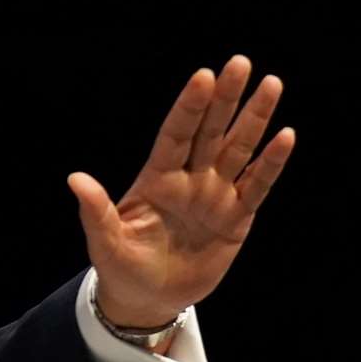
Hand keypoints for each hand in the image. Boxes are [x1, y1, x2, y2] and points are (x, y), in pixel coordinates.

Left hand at [67, 55, 295, 327]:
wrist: (148, 299)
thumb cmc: (120, 267)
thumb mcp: (105, 242)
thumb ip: (95, 210)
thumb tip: (74, 179)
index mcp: (156, 179)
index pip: (175, 134)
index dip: (189, 107)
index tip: (203, 76)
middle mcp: (189, 179)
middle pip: (210, 131)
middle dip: (226, 98)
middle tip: (240, 62)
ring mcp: (215, 195)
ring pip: (239, 149)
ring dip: (255, 119)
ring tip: (271, 84)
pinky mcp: (236, 218)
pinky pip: (257, 186)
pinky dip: (271, 163)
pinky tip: (285, 135)